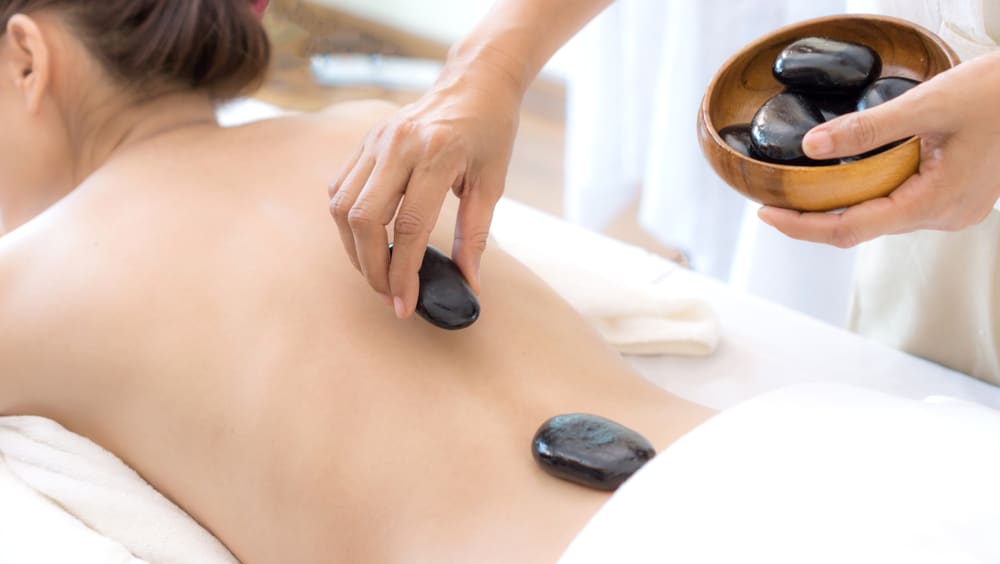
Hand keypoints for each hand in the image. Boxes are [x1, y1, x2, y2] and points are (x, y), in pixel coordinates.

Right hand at [329, 64, 520, 317]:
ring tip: (377, 273)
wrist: (474, 84)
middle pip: (364, 219)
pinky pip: (340, 188)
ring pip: (342, 206)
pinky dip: (347, 222)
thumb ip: (475, 235)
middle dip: (372, 268)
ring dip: (354, 249)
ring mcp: (375, 140)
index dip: (403, 273)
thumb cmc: (490, 133)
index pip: (408, 227)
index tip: (406, 304)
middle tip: (390, 296)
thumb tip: (468, 283)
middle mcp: (399, 144)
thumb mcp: (492, 184)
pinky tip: (366, 241)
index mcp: (437, 155)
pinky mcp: (364, 141)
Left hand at [758, 51, 999, 247]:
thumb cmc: (998, 93)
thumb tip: (811, 147)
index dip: (802, 226)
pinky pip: (900, 206)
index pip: (849, 229)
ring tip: (799, 191)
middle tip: (772, 201)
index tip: (766, 215)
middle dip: (813, 218)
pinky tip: (847, 180)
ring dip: (840, 207)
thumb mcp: (927, 103)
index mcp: (934, 203)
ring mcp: (952, 212)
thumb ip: (866, 128)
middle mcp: (943, 217)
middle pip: (861, 228)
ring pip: (880, 218)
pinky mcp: (955, 200)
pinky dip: (868, 196)